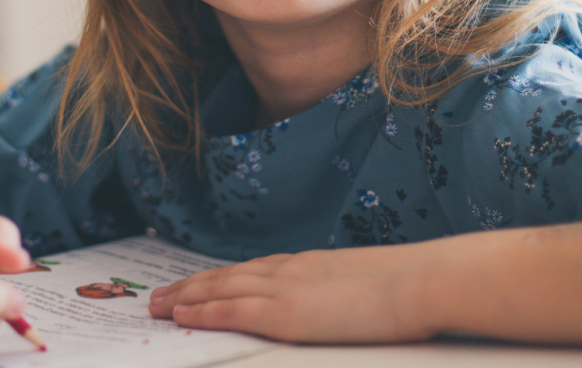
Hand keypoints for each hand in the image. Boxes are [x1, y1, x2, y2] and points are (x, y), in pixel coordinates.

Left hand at [148, 245, 439, 342]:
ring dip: (184, 297)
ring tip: (156, 305)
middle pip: (227, 276)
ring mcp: (285, 288)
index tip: (200, 283)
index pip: (254, 270)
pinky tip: (179, 316)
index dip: (222, 278)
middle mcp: (291, 269)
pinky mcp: (284, 312)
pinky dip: (201, 311)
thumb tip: (352, 305)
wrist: (425, 281)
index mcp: (311, 264)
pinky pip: (230, 310)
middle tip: (159, 295)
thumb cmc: (414, 287)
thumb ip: (349, 294)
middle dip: (191, 286)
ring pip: (219, 290)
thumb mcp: (373, 287)